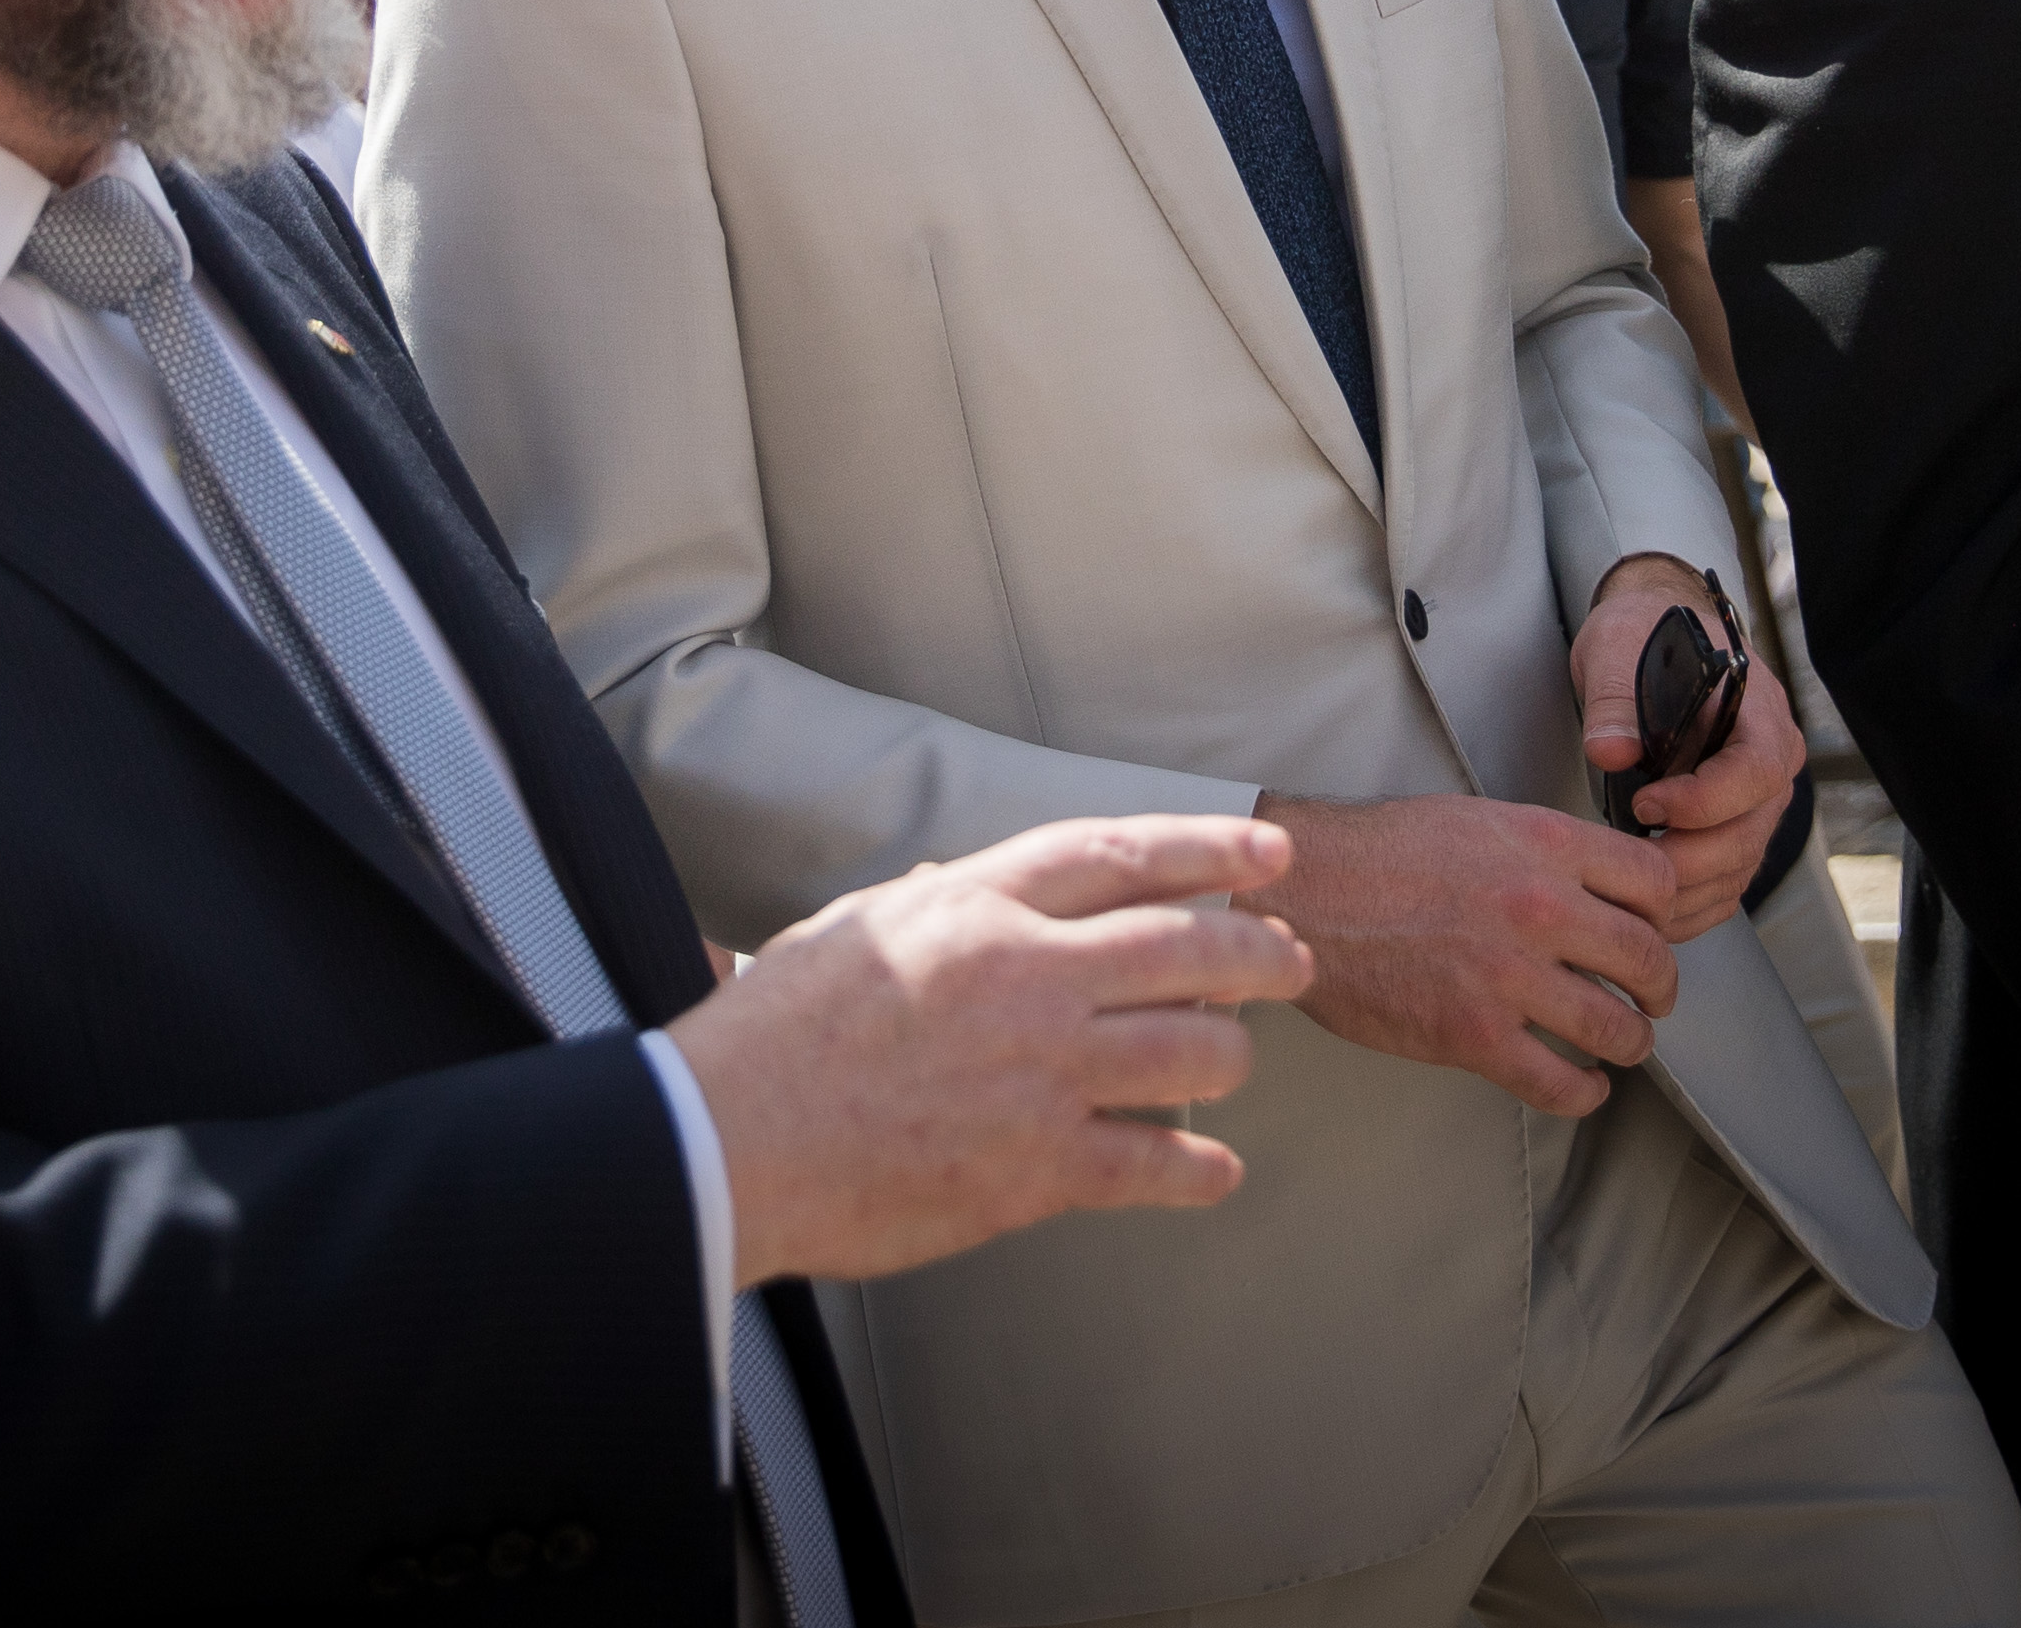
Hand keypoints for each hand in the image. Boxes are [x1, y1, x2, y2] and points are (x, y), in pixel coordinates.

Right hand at [671, 813, 1308, 1290]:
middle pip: (1185, 945)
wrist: (726, 1142)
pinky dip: (1201, 1168)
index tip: (1271, 857)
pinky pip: (1157, 1161)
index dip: (1209, 850)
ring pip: (1194, 1050)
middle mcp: (1024, 976)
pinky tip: (1216, 1169)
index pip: (1121, 855)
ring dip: (1233, 1053)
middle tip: (1294, 961)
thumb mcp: (853, 929)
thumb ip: (927, 904)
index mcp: (976, 907)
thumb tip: (959, 884)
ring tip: (1237, 1057)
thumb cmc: (771, 1036)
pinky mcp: (1036, 1168)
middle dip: (1260, 951)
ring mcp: (1038, 1073)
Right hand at [1239, 790, 1680, 1115]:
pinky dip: (1586, 1092)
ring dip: (1629, 1043)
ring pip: (1617, 1028)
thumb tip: (1596, 887)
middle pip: (1651, 960)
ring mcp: (1508, 974)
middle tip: (1649, 999)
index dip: (1664, 917)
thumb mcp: (1477, 820)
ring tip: (1619, 1043)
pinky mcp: (1474, 1034)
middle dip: (1659, 989)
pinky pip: (1561, 1083)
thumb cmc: (1378, 852)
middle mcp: (1539, 905)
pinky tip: (1583, 1084)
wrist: (1303, 891)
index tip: (1649, 933)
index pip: (1657, 885)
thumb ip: (1543, 851)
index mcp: (1544, 844)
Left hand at [1575, 554, 1805, 935]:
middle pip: (1748, 834)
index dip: (1704, 801)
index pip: (1754, 772)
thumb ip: (1615, 698)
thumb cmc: (1645, 638)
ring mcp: (1758, 804)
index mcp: (1759, 715)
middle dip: (1686, 859)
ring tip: (1626, 889)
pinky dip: (1690, 906)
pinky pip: (1726, 884)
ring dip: (1684, 890)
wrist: (1656, 637)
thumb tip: (1610, 752)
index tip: (1646, 803)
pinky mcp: (1737, 830)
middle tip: (1626, 864)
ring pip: (1738, 868)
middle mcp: (1772, 765)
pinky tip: (1646, 908)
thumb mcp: (1618, 650)